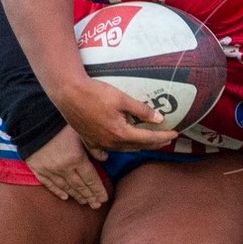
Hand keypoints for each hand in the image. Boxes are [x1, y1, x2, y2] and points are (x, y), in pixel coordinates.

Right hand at [25, 126, 108, 207]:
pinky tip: (65, 197)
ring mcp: (49, 169)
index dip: (98, 190)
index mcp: (76, 158)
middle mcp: (63, 167)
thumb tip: (105, 159)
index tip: (104, 199)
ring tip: (84, 202)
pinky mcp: (36, 168)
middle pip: (79, 186)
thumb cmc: (59, 121)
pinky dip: (57, 191)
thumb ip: (93, 146)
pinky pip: (48, 184)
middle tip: (96, 205)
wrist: (31, 118)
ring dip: (76, 196)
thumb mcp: (80, 130)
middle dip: (89, 196)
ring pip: (65, 187)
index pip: (90, 179)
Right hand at [54, 78, 182, 152]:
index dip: (163, 136)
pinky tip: (113, 151)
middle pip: (137, 146)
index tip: (175, 134)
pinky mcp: (88, 140)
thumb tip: (159, 119)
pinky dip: (112, 150)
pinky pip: (103, 150)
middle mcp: (110, 143)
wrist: (68, 92)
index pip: (148, 138)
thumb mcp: (122, 99)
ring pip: (122, 149)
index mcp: (121, 133)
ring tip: (147, 141)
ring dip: (136, 146)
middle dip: (153, 143)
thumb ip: (142, 110)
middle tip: (165, 138)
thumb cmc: (95, 93)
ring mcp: (98, 143)